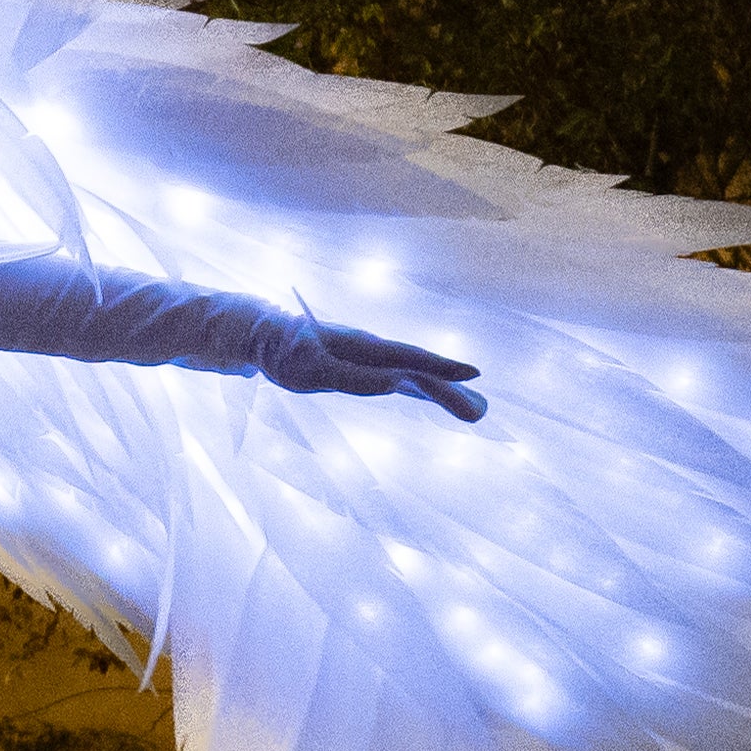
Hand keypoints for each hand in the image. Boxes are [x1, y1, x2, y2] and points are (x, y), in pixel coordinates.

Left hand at [276, 325, 485, 423]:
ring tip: (477, 412)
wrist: (267, 336)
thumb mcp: (313, 368)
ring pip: (414, 377)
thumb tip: (396, 384)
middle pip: (419, 373)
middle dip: (451, 393)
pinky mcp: (364, 369)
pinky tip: (438, 401)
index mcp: (365, 348)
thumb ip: (351, 376)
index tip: (475, 374)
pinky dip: (423, 391)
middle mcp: (374, 352)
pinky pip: (401, 381)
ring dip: (443, 393)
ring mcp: (371, 360)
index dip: (443, 368)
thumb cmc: (285, 352)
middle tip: (483, 414)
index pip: (411, 360)